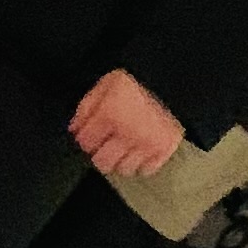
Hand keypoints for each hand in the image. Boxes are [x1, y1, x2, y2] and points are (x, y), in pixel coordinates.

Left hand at [69, 69, 183, 177]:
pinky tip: (140, 149)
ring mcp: (147, 144)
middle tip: (106, 143)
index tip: (91, 135)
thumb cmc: (139, 79)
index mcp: (111, 114)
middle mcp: (127, 133)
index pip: (86, 143)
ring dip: (121, 160)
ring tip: (124, 146)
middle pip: (103, 162)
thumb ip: (87, 106)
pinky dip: (141, 163)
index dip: (86, 138)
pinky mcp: (164, 149)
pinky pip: (147, 169)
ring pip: (124, 169)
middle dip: (100, 153)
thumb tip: (75, 128)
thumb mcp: (106, 83)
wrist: (172, 78)